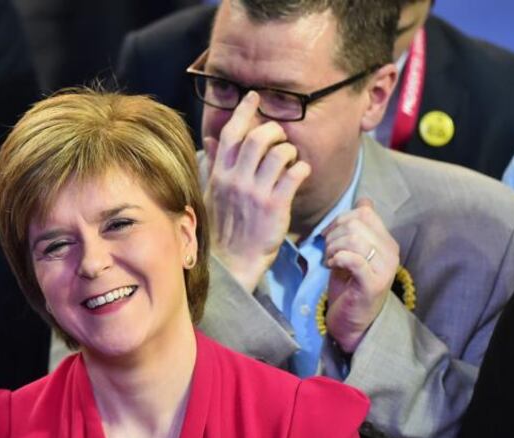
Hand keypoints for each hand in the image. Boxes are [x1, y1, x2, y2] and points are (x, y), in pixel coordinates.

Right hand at [204, 91, 310, 291]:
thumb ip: (213, 166)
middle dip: (273, 130)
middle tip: (280, 137)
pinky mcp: (276, 206)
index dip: (244, 110)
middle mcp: (236, 180)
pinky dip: (302, 168)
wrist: (231, 265)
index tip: (254, 97)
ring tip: (291, 159)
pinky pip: (295, 175)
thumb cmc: (222, 230)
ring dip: (290, 150)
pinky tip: (301, 173)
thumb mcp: (210, 195)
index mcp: (219, 175)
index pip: (231, 133)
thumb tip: (212, 140)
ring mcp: (256, 193)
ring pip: (279, 153)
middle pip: (257, 137)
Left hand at [323, 198, 399, 352]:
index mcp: (387, 241)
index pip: (364, 212)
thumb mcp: (353, 251)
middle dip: (333, 234)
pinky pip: (353, 259)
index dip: (339, 219)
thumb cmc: (350, 286)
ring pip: (353, 239)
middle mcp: (391, 252)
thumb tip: (364, 200)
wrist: (352, 321)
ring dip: (333, 248)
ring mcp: (384, 268)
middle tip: (327, 252)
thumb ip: (358, 228)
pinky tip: (332, 266)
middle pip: (355, 223)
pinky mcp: (373, 284)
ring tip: (330, 261)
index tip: (328, 236)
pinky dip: (337, 258)